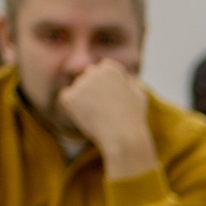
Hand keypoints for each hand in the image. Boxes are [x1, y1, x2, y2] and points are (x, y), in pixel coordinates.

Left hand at [56, 59, 156, 177]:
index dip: (105, 86)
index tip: (111, 99)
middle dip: (92, 90)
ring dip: (82, 100)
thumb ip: (131, 82)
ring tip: (97, 116)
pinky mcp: (68, 97)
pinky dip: (73, 109)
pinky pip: (66, 100)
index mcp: (110, 68)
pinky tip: (87, 118)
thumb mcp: (140, 95)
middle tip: (102, 109)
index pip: (101, 70)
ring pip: (77, 89)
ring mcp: (80, 84)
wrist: (123, 137)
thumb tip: (126, 77)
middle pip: (87, 77)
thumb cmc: (133, 118)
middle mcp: (94, 72)